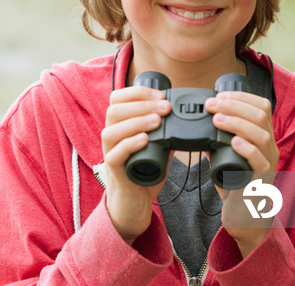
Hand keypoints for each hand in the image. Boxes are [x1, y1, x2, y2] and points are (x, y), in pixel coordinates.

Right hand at [101, 86, 171, 244]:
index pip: (118, 98)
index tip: (161, 95)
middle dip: (141, 105)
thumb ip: (166, 132)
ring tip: (158, 122)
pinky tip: (145, 139)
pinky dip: (130, 144)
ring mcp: (109, 153)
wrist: (134, 203)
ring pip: (111, 130)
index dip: (138, 92)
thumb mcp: (158, 147)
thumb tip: (184, 117)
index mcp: (119, 125)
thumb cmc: (144, 172)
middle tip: (166, 107)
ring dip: (136, 122)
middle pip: (114, 110)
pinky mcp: (114, 171)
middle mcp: (111, 136)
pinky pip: (115, 154)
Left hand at [204, 91, 277, 256]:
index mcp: (262, 136)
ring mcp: (267, 163)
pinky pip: (259, 161)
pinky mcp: (260, 180)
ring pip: (262, 135)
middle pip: (261, 116)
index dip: (241, 96)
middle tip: (211, 104)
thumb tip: (197, 119)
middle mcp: (269, 147)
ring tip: (217, 119)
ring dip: (237, 123)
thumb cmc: (233, 181)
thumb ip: (216, 136)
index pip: (261, 106)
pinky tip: (232, 141)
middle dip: (234, 105)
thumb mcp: (224, 152)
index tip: (219, 94)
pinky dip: (246, 148)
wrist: (242, 215)